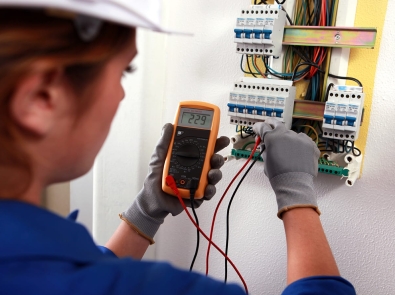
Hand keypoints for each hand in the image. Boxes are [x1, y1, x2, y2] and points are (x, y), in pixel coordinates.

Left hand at [122, 123, 229, 241]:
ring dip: (216, 174)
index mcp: (189, 158)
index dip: (215, 143)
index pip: (205, 148)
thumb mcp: (158, 158)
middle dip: (218, 158)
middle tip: (216, 158)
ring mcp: (198, 182)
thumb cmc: (155, 178)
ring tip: (211, 174)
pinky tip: (207, 189)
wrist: (152, 199)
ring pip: (213, 176)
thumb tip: (168, 126)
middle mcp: (196, 169)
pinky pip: (208, 192)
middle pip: (213, 162)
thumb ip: (164, 142)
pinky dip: (209, 190)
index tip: (221, 139)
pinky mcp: (197, 195)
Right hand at [252, 118, 320, 217]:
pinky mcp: (310, 144)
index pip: (262, 127)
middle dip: (271, 124)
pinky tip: (297, 153)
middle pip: (276, 124)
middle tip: (268, 126)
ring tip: (286, 150)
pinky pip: (302, 140)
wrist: (295, 184)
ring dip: (286, 138)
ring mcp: (300, 138)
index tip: (257, 129)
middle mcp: (286, 134)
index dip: (258, 128)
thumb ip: (265, 148)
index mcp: (272, 138)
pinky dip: (298, 144)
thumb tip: (264, 143)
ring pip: (290, 134)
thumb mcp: (266, 160)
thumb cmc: (278, 175)